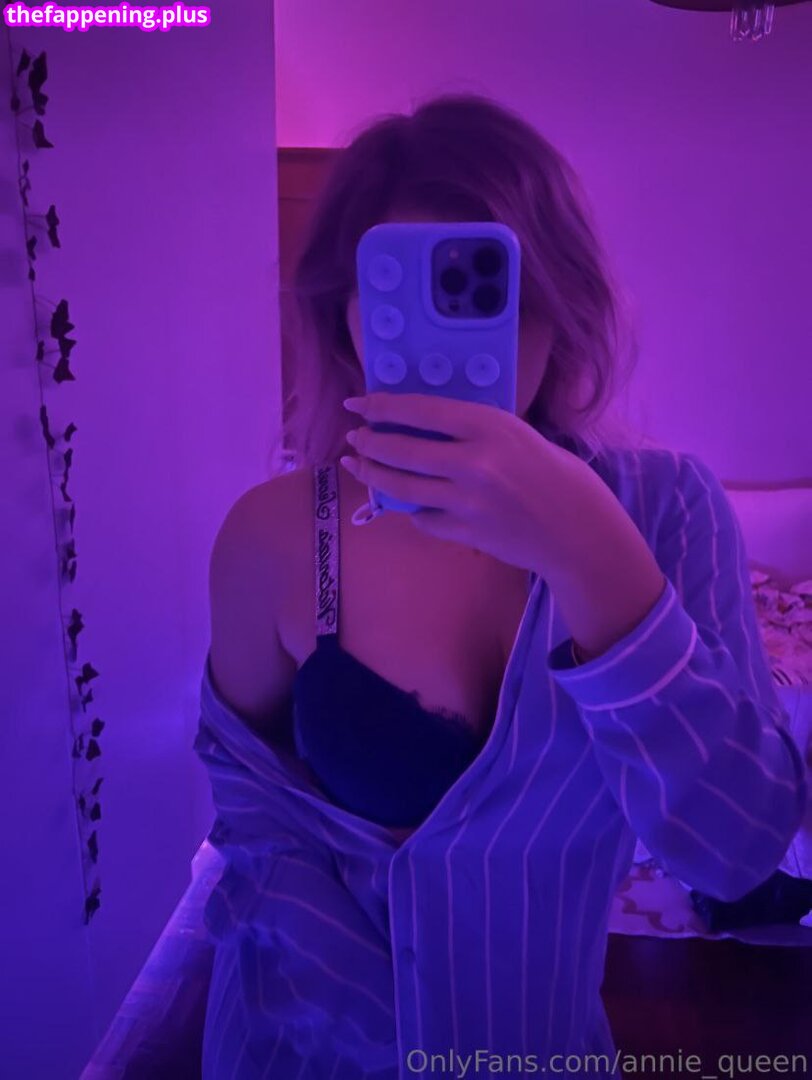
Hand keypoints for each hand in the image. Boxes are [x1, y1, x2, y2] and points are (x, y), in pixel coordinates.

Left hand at [341, 392, 621, 577]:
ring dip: (373, 475)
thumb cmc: (550, 472)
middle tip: (354, 438)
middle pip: (401, 450)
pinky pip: (423, 518)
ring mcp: (467, 501)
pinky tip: (408, 501)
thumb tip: (418, 423)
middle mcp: (474, 462)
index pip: (420, 410)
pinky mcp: (465, 533)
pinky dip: (413, 509)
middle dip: (369, 443)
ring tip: (358, 466)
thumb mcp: (514, 434)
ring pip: (402, 487)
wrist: (576, 528)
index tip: (357, 403)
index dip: (381, 406)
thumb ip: (470, 430)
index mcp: (489, 426)